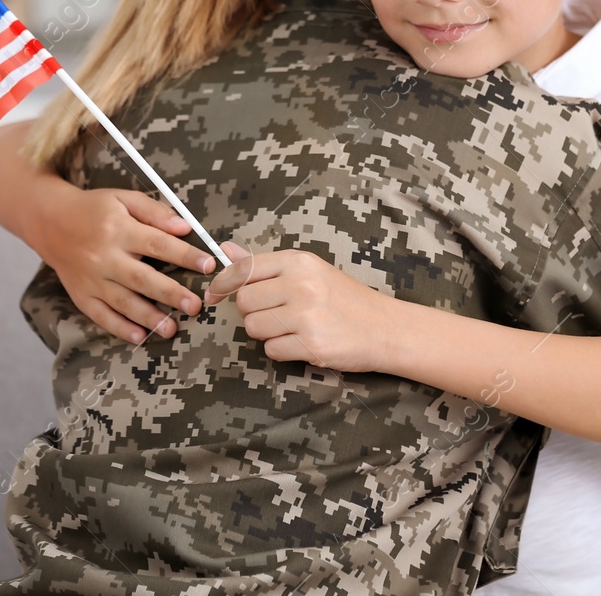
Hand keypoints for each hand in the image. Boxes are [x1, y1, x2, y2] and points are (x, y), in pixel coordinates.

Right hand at [36, 186, 215, 344]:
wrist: (49, 222)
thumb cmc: (94, 209)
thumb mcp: (123, 198)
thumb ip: (154, 211)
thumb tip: (184, 227)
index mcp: (118, 229)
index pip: (157, 244)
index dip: (184, 255)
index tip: (208, 265)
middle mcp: (104, 256)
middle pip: (141, 278)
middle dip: (170, 293)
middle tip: (194, 305)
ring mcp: (92, 279)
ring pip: (123, 302)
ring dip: (148, 317)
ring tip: (172, 329)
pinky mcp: (81, 295)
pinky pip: (101, 316)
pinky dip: (120, 328)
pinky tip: (139, 337)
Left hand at [204, 242, 396, 371]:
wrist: (386, 327)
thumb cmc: (346, 299)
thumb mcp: (309, 271)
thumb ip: (264, 264)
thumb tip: (226, 250)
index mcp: (299, 261)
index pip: (243, 269)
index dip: (222, 283)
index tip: (215, 294)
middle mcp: (301, 284)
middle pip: (244, 302)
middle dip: (253, 312)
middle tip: (277, 313)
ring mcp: (305, 315)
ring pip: (253, 328)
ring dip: (266, 332)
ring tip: (292, 327)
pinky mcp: (310, 344)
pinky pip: (272, 350)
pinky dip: (282, 350)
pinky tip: (303, 341)